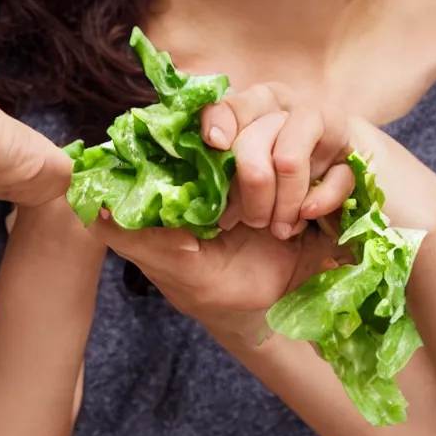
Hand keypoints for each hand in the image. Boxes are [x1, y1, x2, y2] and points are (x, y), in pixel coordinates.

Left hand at [88, 84, 354, 336]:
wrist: (273, 316)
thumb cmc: (217, 287)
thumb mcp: (173, 267)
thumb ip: (136, 237)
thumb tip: (95, 211)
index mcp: (210, 170)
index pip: (214, 120)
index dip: (216, 121)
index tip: (215, 141)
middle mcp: (253, 157)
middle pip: (254, 127)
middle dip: (252, 173)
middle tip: (247, 220)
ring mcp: (295, 167)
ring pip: (295, 145)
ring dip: (286, 191)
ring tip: (277, 230)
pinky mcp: (333, 185)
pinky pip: (339, 173)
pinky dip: (323, 199)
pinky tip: (306, 225)